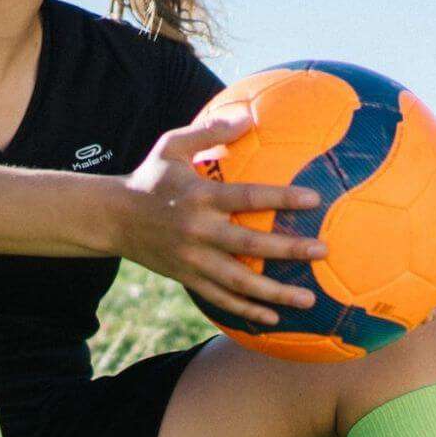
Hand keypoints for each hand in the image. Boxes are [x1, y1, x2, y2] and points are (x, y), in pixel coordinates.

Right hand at [113, 112, 327, 325]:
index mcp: (200, 197)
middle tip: (323, 250)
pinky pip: (221, 299)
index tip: (314, 199)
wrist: (112, 218)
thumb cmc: (150, 178)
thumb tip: (247, 117)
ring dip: (275, 293)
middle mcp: (199, 231)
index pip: (248, 198)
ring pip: (239, 282)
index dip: (282, 198)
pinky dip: (247, 311)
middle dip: (289, 250)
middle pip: (250, 246)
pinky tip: (273, 320)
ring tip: (309, 300)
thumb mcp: (172, 146)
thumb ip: (209, 132)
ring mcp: (193, 260)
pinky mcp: (187, 278)